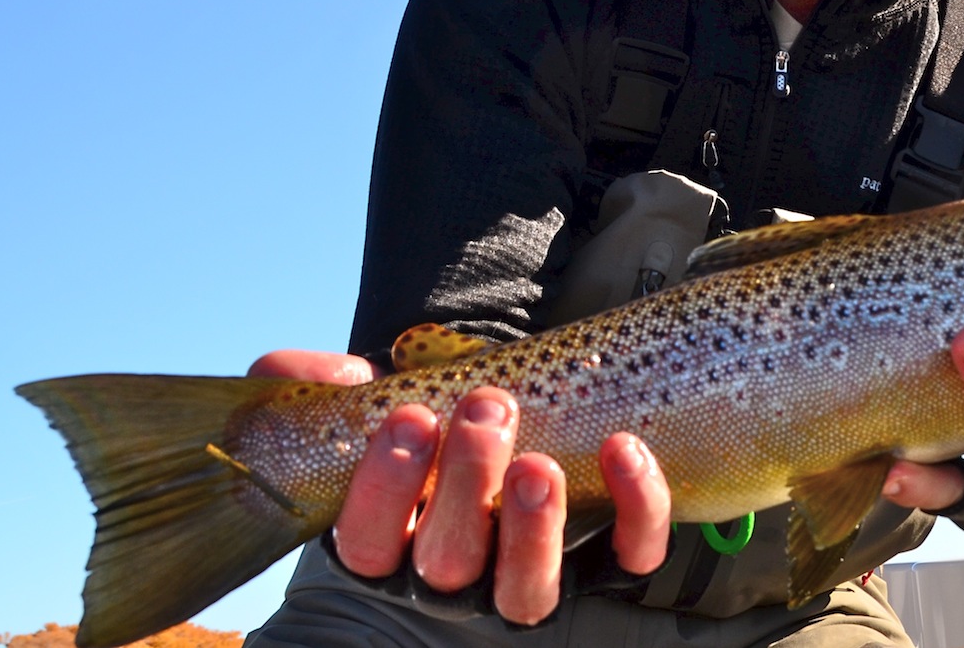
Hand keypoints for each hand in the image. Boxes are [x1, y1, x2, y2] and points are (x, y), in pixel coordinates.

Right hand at [246, 350, 672, 624]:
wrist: (508, 436)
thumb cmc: (428, 434)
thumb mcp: (367, 409)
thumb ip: (327, 388)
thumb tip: (338, 375)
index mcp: (388, 543)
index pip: (368, 543)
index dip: (384, 489)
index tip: (408, 417)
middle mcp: (454, 578)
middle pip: (449, 562)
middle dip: (466, 485)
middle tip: (486, 411)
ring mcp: (528, 579)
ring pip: (528, 589)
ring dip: (533, 527)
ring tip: (539, 462)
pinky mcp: (604, 563)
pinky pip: (629, 555)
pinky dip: (636, 507)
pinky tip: (626, 448)